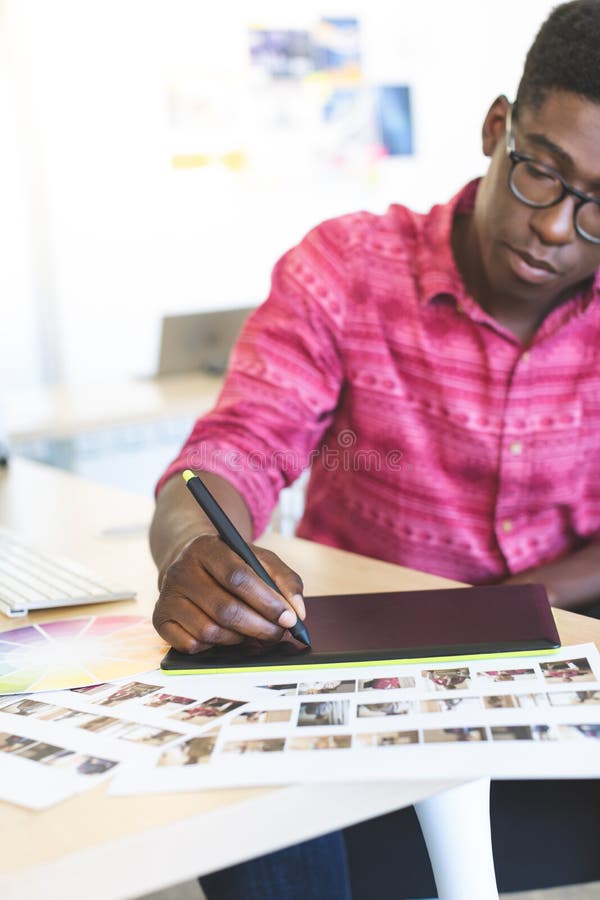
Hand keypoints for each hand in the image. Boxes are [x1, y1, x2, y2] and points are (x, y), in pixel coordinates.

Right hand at [152, 534, 304, 652]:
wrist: (189, 564)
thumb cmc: (231, 564)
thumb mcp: (258, 560)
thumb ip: (285, 580)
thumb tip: (298, 612)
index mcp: (206, 547)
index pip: (238, 577)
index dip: (266, 601)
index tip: (289, 618)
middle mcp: (180, 570)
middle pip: (225, 609)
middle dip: (259, 627)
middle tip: (279, 634)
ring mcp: (167, 596)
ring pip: (210, 631)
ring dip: (239, 638)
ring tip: (253, 632)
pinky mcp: (159, 619)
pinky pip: (191, 645)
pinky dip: (214, 647)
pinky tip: (225, 635)